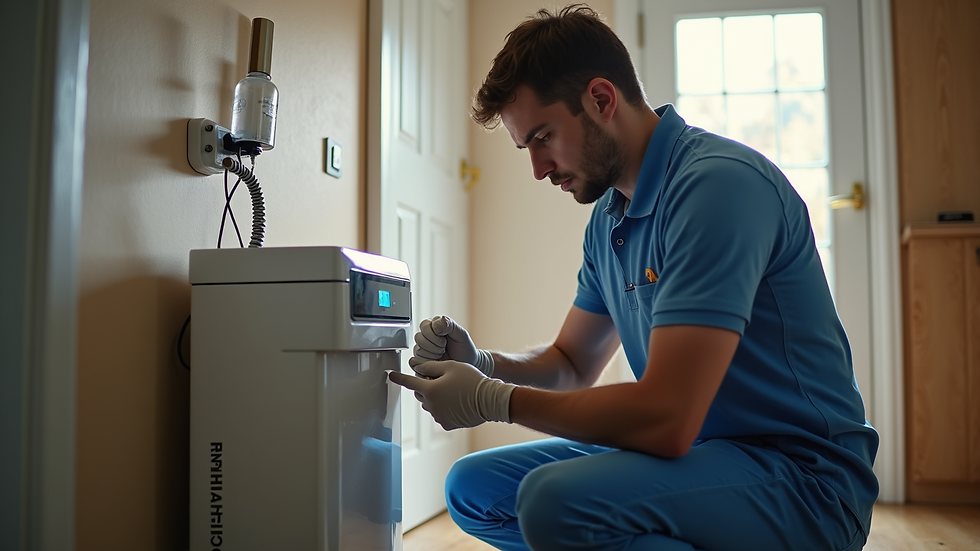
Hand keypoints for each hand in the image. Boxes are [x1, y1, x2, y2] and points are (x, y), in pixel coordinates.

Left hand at [388, 360, 514, 430]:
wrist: (489, 400)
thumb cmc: (471, 380)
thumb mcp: (451, 366)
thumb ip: (430, 367)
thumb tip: (416, 367)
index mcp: (429, 390)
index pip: (409, 382)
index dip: (399, 378)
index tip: (391, 375)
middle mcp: (431, 405)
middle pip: (421, 393)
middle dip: (426, 386)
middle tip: (443, 379)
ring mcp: (438, 416)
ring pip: (430, 404)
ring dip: (436, 397)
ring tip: (454, 390)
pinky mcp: (447, 424)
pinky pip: (440, 413)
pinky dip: (444, 407)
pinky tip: (457, 402)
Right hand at [409, 316, 493, 375]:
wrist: (467, 364)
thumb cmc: (465, 348)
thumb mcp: (461, 334)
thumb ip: (450, 324)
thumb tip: (437, 322)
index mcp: (435, 324)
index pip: (424, 325)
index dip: (434, 335)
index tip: (445, 340)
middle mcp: (427, 334)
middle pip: (419, 337)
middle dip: (433, 345)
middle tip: (444, 348)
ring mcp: (423, 346)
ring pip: (418, 349)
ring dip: (432, 353)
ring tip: (442, 354)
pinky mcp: (421, 358)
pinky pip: (418, 359)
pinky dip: (428, 361)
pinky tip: (437, 360)